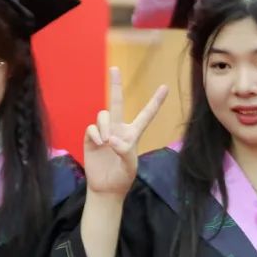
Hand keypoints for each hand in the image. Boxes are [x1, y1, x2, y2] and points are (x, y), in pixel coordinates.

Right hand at [84, 67, 167, 197]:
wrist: (106, 188)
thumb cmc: (123, 177)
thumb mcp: (130, 166)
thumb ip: (125, 151)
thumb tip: (111, 139)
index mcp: (133, 134)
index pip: (146, 115)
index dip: (155, 101)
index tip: (165, 87)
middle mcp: (118, 129)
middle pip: (117, 102)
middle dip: (115, 85)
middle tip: (114, 68)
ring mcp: (104, 132)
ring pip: (103, 115)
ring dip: (105, 126)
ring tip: (107, 143)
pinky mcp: (91, 138)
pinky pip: (92, 128)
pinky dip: (96, 134)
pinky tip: (99, 144)